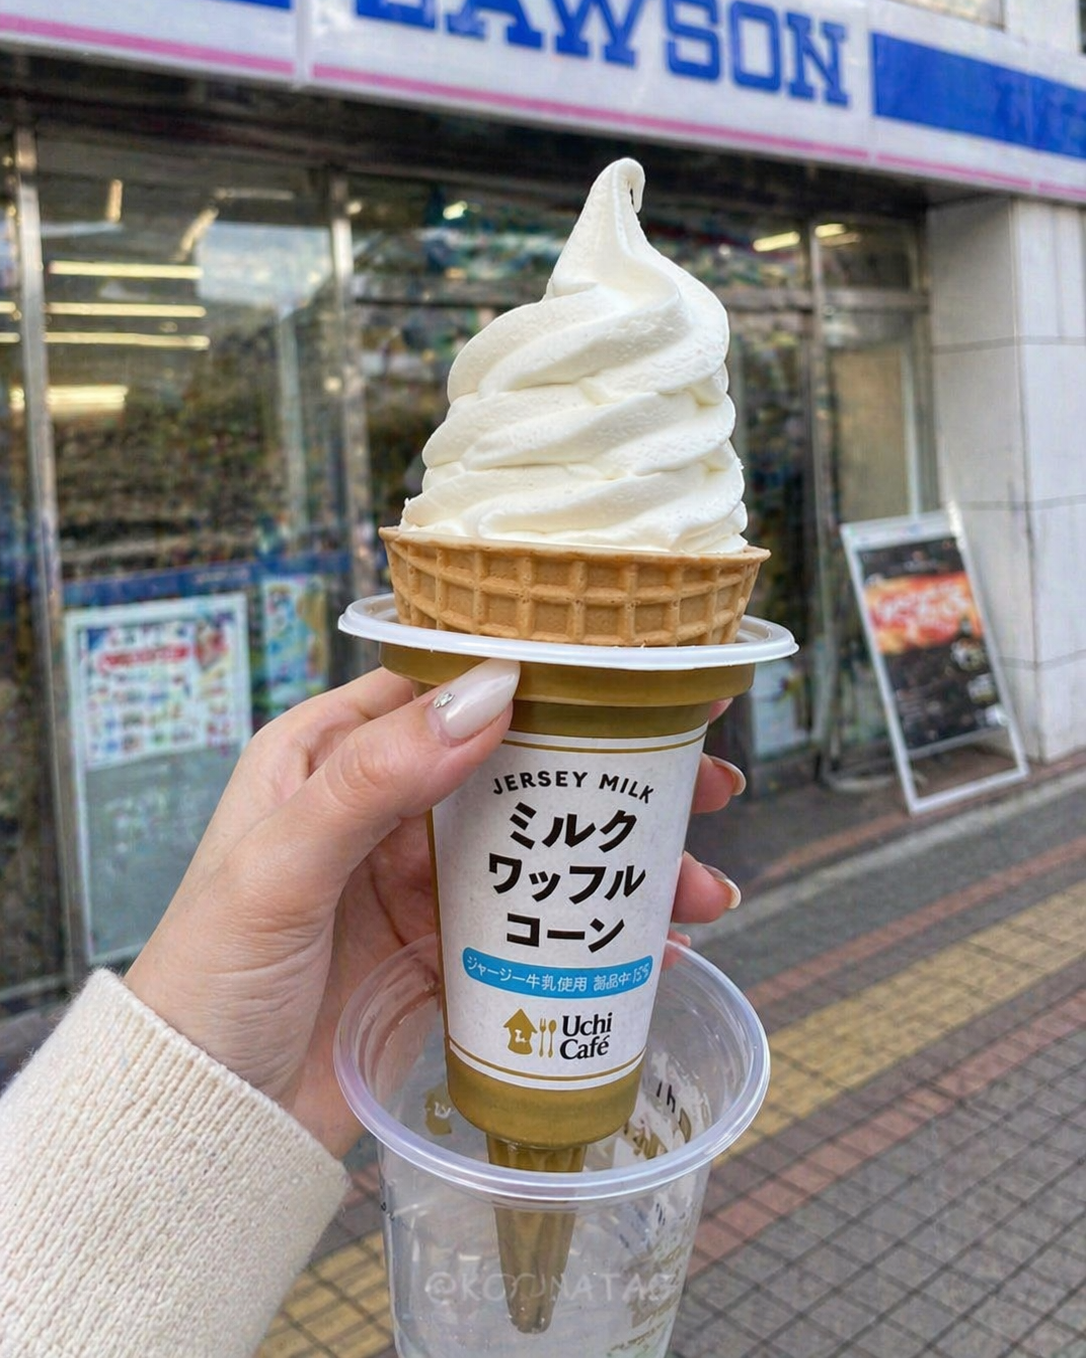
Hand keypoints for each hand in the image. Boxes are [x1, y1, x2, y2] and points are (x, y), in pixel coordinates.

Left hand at [126, 663, 744, 1157]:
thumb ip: (374, 777)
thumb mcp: (279, 867)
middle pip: (519, 766)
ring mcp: (420, 882)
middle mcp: (383, 806)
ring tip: (704, 886)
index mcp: (330, 756)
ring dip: (621, 863)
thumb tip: (487, 694)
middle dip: (614, 772)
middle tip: (705, 778)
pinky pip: (537, 929)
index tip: (635, 676)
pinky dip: (598, 935)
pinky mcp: (446, 953)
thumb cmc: (209, 980)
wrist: (201, 1124)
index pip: (449, 688)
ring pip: (541, 849)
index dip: (544, 675)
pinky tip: (660, 947)